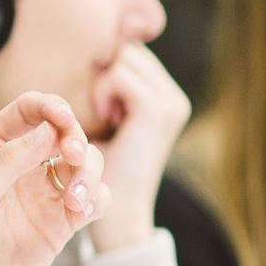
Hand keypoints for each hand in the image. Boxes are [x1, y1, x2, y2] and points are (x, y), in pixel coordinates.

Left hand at [0, 92, 108, 265]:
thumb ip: (8, 161)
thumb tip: (46, 130)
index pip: (29, 110)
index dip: (51, 107)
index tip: (63, 119)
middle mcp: (21, 163)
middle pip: (65, 132)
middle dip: (76, 140)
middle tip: (73, 159)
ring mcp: (44, 191)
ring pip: (86, 162)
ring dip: (89, 173)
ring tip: (73, 199)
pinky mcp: (62, 220)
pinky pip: (94, 197)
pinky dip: (96, 199)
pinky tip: (80, 211)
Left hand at [87, 43, 189, 252]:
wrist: (114, 215)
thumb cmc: (94, 173)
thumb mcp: (97, 127)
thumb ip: (101, 95)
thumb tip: (93, 59)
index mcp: (163, 99)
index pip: (128, 54)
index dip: (103, 68)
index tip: (93, 101)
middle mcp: (172, 96)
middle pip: (126, 50)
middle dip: (102, 73)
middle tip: (96, 112)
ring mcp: (168, 102)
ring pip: (123, 58)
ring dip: (100, 85)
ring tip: (99, 120)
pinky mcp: (155, 110)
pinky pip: (118, 77)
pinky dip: (100, 94)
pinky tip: (100, 122)